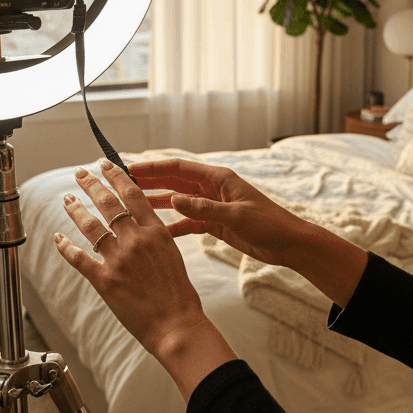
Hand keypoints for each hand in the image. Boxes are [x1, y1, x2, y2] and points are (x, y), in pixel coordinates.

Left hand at [54, 159, 235, 398]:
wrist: (177, 325)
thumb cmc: (179, 295)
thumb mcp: (173, 255)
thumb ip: (154, 237)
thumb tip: (140, 226)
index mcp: (156, 231)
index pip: (132, 194)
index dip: (116, 176)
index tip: (105, 164)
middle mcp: (136, 240)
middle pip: (109, 203)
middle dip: (91, 185)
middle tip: (80, 173)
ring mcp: (119, 259)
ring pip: (91, 226)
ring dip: (76, 209)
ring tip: (67, 198)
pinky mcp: (105, 280)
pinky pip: (79, 258)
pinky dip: (66, 246)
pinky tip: (58, 238)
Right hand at [127, 158, 309, 266]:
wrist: (289, 244)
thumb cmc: (270, 224)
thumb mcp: (236, 216)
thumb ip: (205, 208)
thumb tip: (174, 199)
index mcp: (218, 178)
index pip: (179, 168)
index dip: (153, 167)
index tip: (130, 168)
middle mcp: (212, 189)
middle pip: (174, 182)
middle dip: (149, 182)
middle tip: (122, 183)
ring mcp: (212, 206)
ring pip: (178, 201)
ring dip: (157, 203)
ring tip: (132, 205)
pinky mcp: (215, 223)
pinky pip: (188, 223)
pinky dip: (173, 226)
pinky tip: (156, 233)